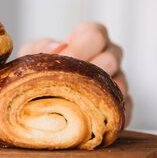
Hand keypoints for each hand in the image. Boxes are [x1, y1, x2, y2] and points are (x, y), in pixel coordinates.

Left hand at [18, 22, 132, 124]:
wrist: (39, 93)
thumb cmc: (41, 67)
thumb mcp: (33, 52)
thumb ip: (40, 47)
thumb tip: (55, 49)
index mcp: (90, 38)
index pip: (95, 35)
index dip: (78, 48)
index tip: (60, 60)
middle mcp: (109, 56)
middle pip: (110, 59)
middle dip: (86, 73)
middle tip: (66, 85)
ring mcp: (118, 80)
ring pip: (119, 85)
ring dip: (97, 96)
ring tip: (74, 104)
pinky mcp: (121, 105)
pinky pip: (123, 110)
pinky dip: (109, 117)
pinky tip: (90, 122)